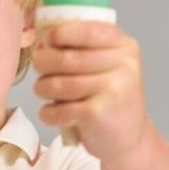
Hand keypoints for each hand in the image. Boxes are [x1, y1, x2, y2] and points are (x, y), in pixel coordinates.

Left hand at [32, 21, 147, 161]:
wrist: (130, 138)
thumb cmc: (109, 98)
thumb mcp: (108, 66)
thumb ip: (84, 49)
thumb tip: (42, 40)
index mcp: (125, 47)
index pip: (88, 31)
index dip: (60, 33)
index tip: (46, 40)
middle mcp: (123, 66)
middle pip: (67, 58)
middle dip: (43, 62)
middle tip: (39, 67)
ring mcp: (112, 89)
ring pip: (59, 84)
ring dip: (42, 88)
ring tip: (43, 90)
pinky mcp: (98, 113)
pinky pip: (59, 109)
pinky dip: (48, 113)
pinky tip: (52, 113)